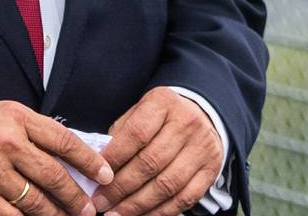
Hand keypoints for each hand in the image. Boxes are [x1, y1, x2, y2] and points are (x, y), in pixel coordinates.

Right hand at [0, 100, 110, 215]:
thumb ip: (31, 131)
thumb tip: (66, 154)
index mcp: (16, 118)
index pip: (64, 140)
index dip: (90, 160)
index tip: (106, 174)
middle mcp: (7, 144)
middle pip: (55, 175)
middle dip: (78, 197)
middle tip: (91, 209)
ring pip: (37, 201)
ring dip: (58, 214)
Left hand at [96, 88, 221, 215]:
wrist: (202, 115)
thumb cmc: (161, 118)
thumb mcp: (140, 111)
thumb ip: (120, 134)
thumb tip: (100, 166)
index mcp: (164, 103)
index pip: (136, 134)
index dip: (114, 158)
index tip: (96, 177)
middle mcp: (187, 123)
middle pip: (150, 162)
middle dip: (120, 188)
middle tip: (100, 202)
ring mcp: (202, 147)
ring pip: (167, 184)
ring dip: (138, 204)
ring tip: (116, 214)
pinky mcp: (211, 169)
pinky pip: (185, 198)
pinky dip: (161, 212)